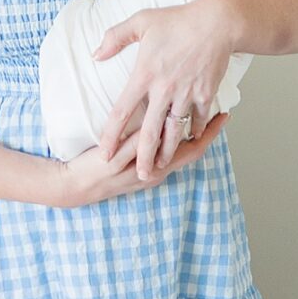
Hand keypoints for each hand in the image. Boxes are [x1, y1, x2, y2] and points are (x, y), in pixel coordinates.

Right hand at [46, 116, 225, 206]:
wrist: (73, 187)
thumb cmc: (92, 172)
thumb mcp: (115, 157)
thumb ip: (136, 144)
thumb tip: (159, 131)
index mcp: (156, 169)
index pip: (192, 149)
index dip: (210, 133)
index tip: (224, 116)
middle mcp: (157, 172)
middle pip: (191, 150)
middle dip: (206, 131)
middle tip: (220, 110)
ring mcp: (149, 172)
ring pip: (178, 151)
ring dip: (191, 133)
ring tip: (200, 113)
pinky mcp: (139, 168)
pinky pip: (165, 153)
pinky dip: (173, 138)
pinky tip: (171, 127)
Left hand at [96, 0, 236, 179]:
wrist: (217, 22)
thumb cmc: (178, 19)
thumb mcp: (141, 21)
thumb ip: (115, 38)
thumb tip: (96, 54)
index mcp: (144, 74)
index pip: (122, 110)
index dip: (111, 134)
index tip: (105, 152)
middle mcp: (164, 89)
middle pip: (150, 131)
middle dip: (143, 157)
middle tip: (138, 175)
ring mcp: (186, 94)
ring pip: (175, 130)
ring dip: (168, 151)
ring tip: (161, 166)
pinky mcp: (206, 93)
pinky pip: (198, 118)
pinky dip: (195, 131)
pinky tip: (190, 139)